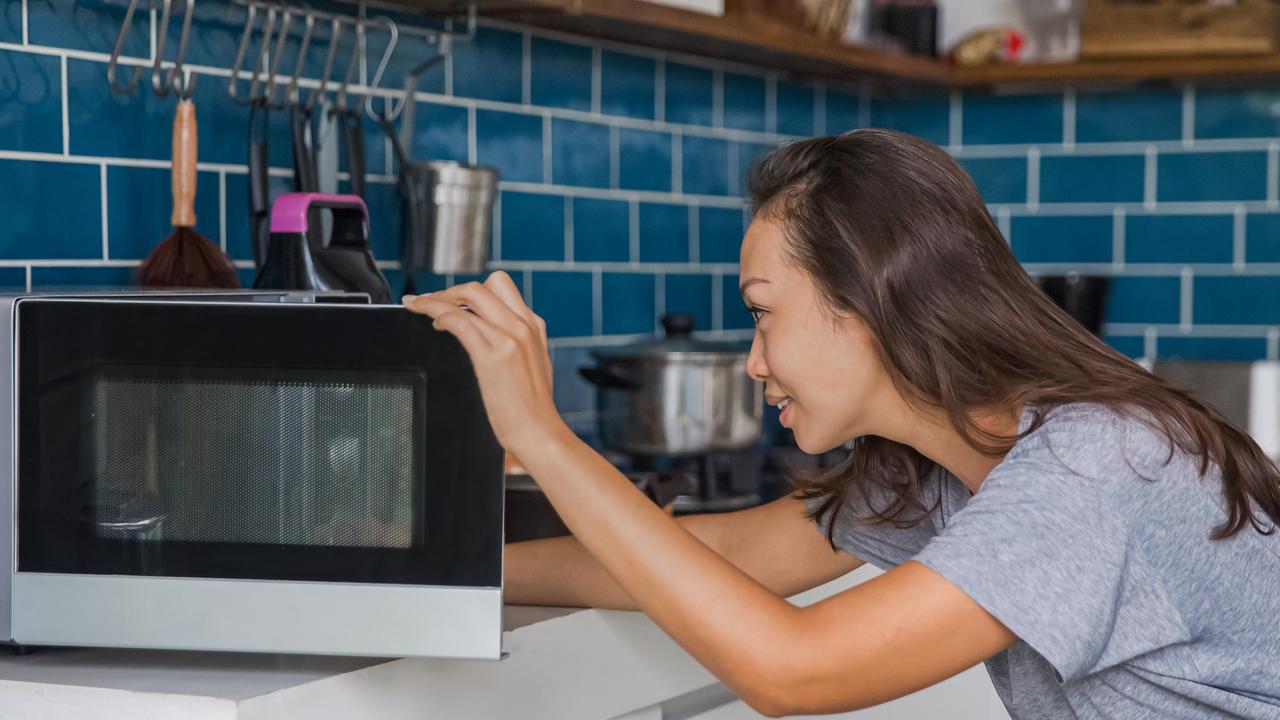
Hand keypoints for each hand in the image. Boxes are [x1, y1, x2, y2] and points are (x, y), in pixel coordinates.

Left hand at [402, 272, 567, 458]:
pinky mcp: (493, 354)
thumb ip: (518, 345)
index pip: (501, 288)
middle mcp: (523, 326)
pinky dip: (439, 314)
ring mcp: (510, 337)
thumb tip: (494, 338)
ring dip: (437, 299)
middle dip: (450, 290)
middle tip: (430, 302)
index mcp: (533, 326)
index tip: (451, 299)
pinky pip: (459, 320)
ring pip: (468, 297)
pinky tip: (432, 323)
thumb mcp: (534, 365)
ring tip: (421, 308)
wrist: (539, 433)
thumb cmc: (533, 409)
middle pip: (483, 285)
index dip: (471, 290)